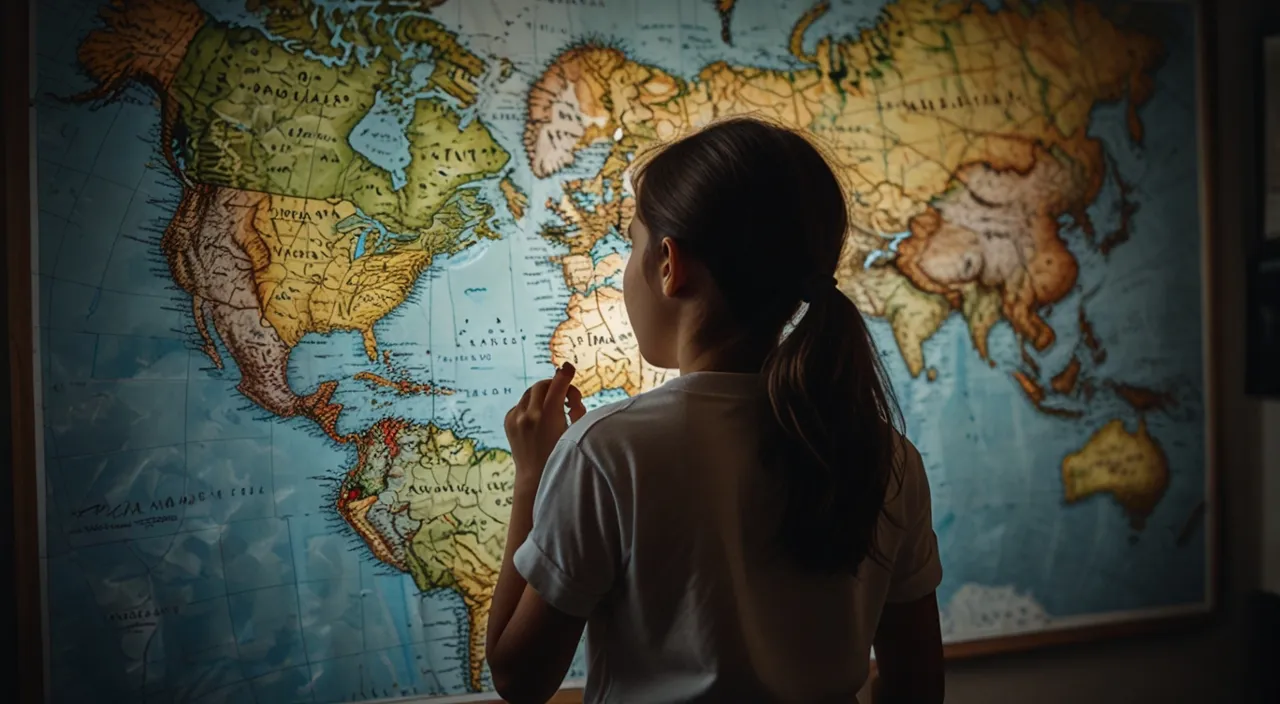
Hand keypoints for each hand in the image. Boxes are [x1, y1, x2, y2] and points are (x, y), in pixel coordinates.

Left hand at [504, 363, 585, 484]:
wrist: (535, 477)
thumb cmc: (562, 455)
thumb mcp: (574, 430)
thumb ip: (575, 406)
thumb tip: (568, 381)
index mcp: (547, 417)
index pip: (557, 386)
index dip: (565, 375)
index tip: (569, 367)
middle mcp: (528, 415)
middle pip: (543, 385)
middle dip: (555, 386)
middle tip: (567, 398)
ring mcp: (515, 418)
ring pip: (531, 393)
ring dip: (544, 395)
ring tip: (554, 410)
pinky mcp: (508, 421)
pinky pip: (522, 403)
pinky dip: (532, 405)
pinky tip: (539, 420)